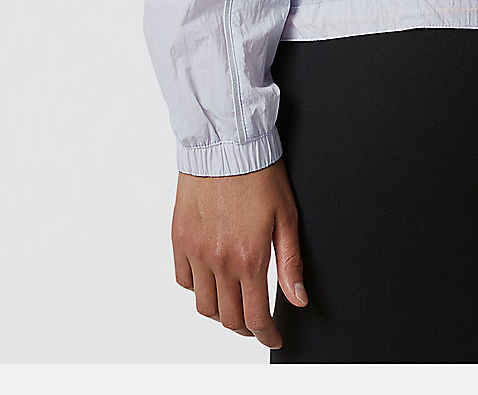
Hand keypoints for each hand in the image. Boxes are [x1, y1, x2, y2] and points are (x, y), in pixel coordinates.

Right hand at [171, 159, 307, 349]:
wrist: (226, 141)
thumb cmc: (260, 172)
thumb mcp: (286, 216)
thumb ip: (290, 263)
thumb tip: (298, 299)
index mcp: (249, 257)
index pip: (255, 316)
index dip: (267, 335)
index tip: (274, 337)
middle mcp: (218, 260)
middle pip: (228, 318)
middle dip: (246, 327)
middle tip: (258, 321)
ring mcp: (195, 250)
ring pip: (204, 305)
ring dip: (221, 312)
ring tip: (235, 302)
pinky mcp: (179, 238)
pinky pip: (184, 280)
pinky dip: (197, 288)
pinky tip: (212, 278)